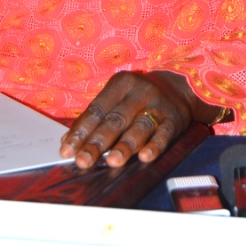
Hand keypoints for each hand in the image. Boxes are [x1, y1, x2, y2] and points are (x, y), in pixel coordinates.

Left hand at [59, 70, 231, 169]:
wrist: (178, 88)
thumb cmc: (137, 97)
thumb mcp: (116, 98)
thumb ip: (95, 118)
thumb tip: (68, 141)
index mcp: (120, 84)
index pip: (96, 110)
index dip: (81, 131)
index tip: (67, 150)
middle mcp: (139, 92)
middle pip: (115, 120)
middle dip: (97, 142)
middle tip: (83, 160)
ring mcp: (158, 105)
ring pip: (139, 127)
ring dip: (125, 146)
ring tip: (112, 161)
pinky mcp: (175, 119)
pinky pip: (164, 134)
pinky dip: (154, 146)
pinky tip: (145, 157)